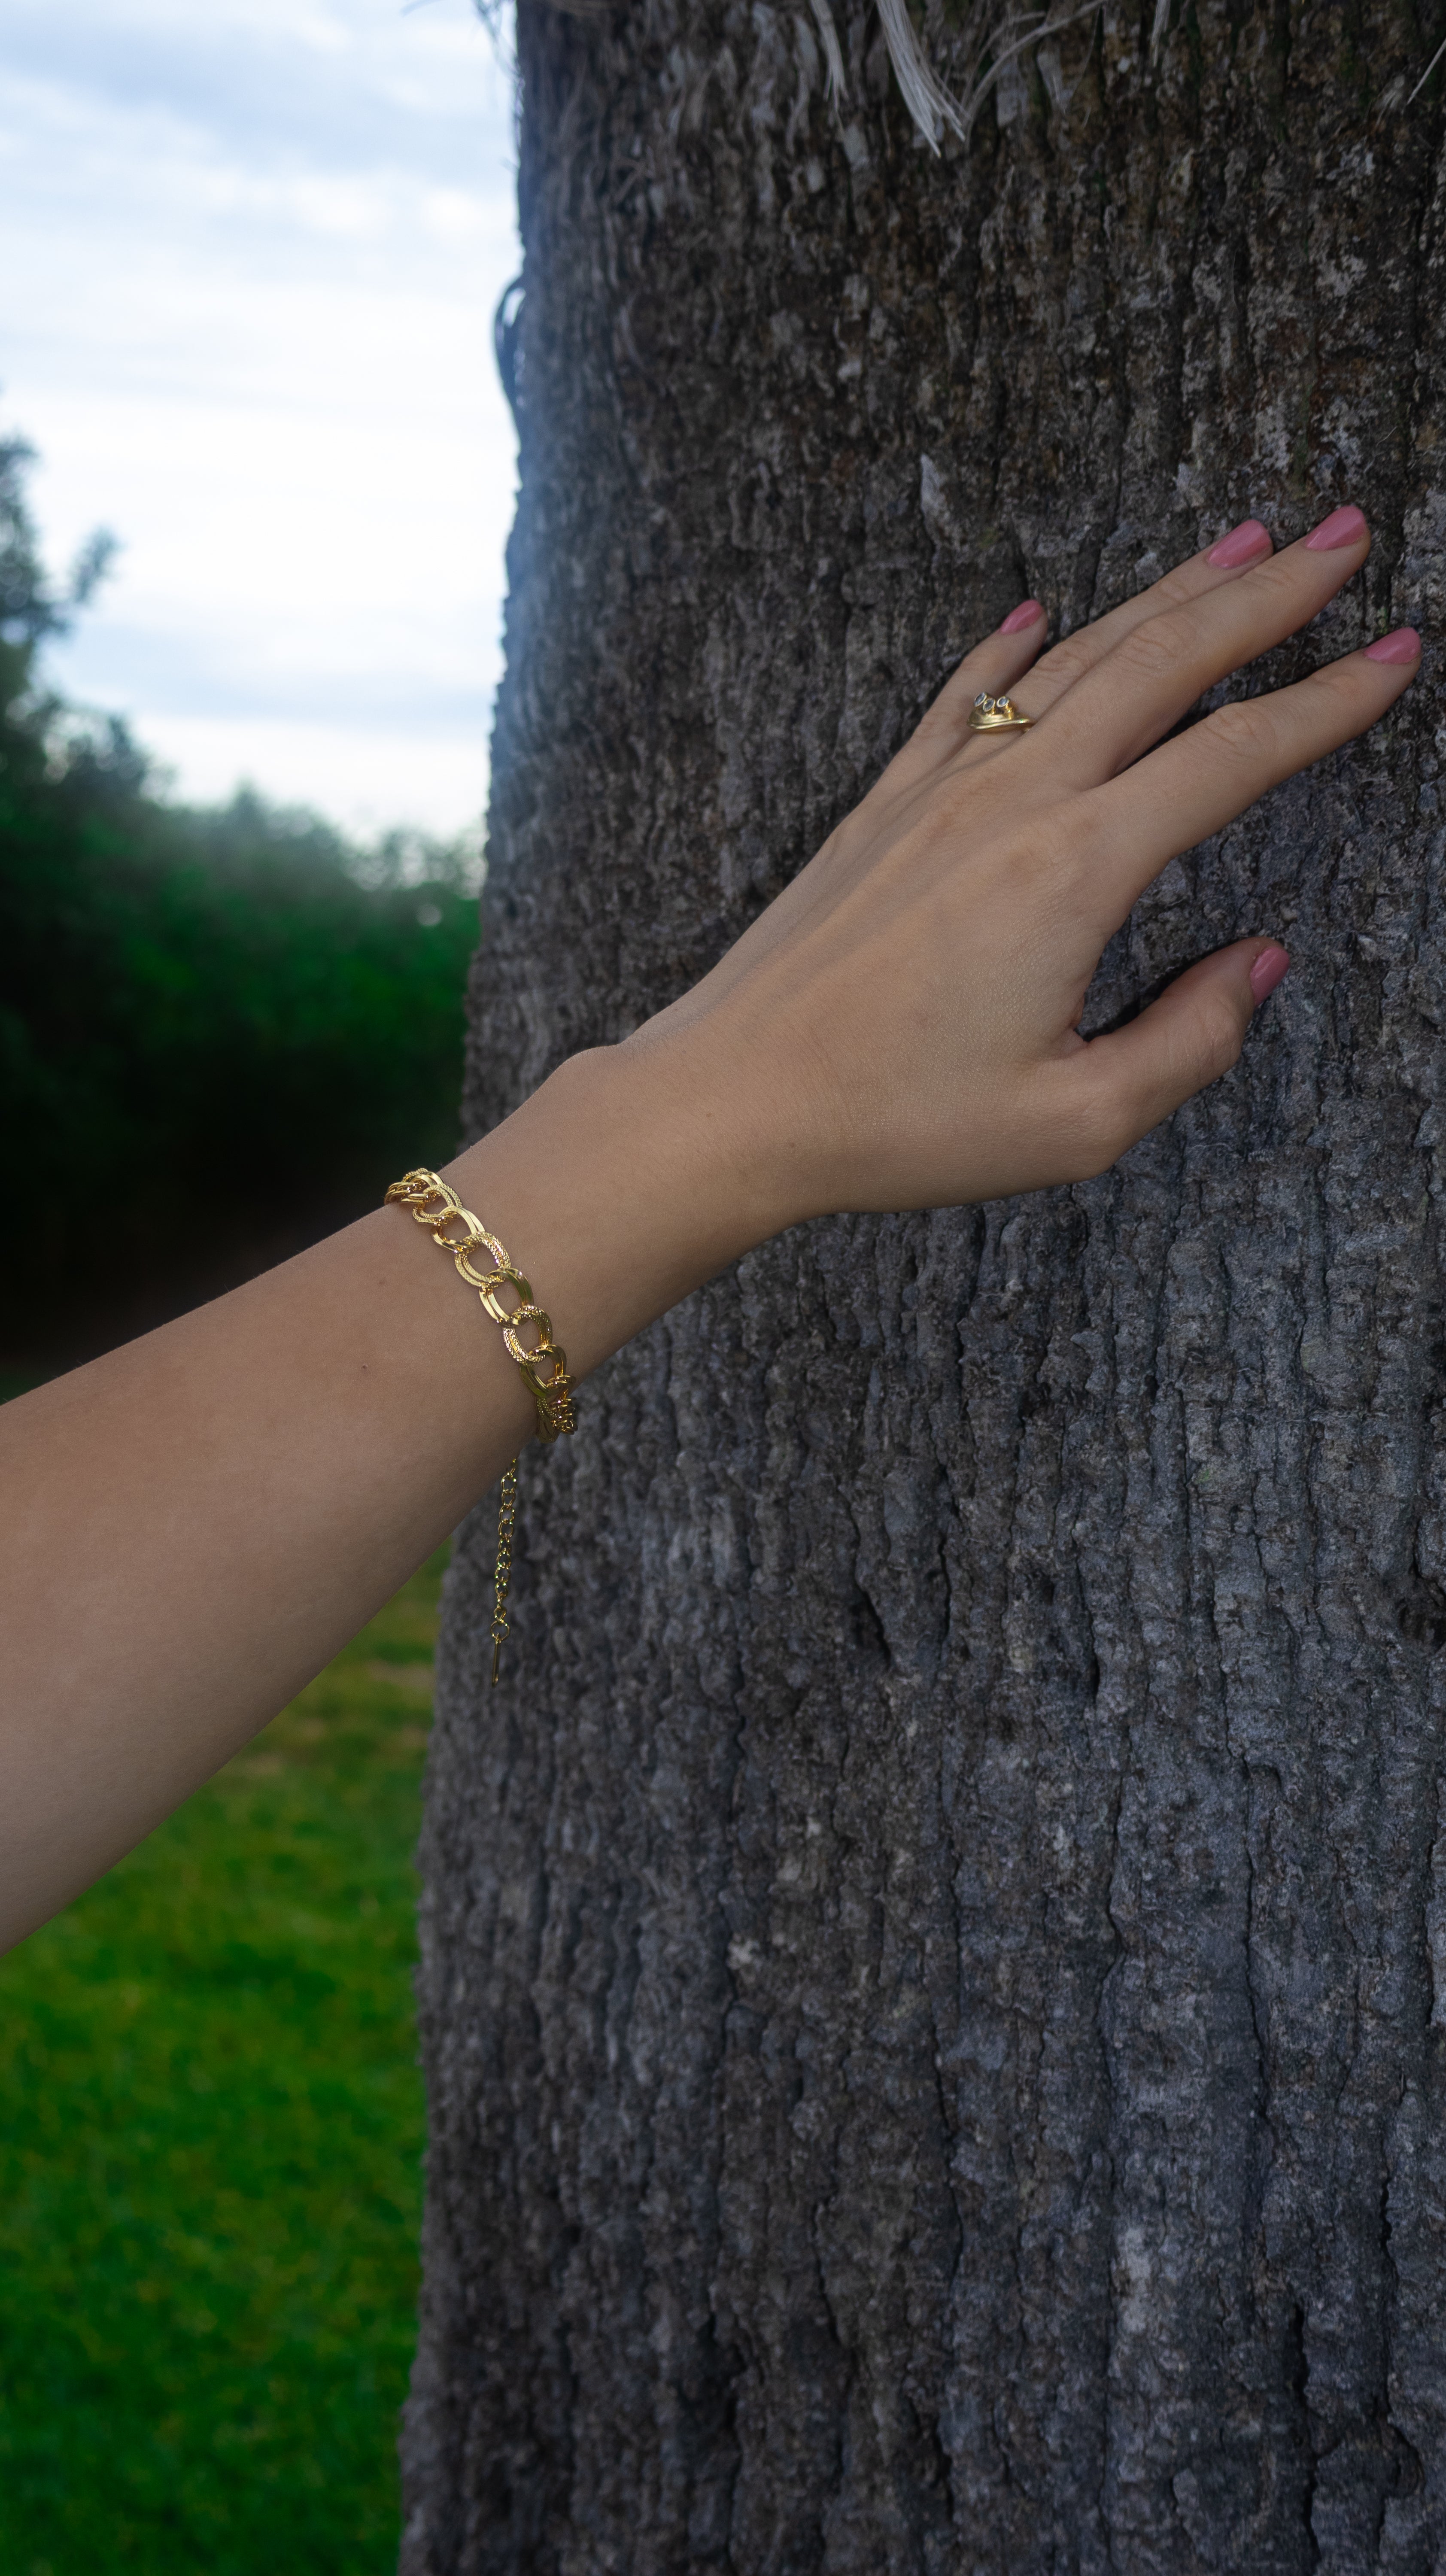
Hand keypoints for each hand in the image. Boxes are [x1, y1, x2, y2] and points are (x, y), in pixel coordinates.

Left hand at [636, 503, 1417, 1220]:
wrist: (731, 1099)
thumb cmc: (894, 1123)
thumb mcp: (1070, 1125)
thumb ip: (1185, 1044)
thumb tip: (1254, 965)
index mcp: (1075, 872)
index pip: (1234, 758)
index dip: (1328, 702)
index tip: (1397, 653)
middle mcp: (1014, 803)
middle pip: (1164, 664)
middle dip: (1267, 595)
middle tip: (1345, 537)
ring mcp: (940, 791)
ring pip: (1075, 659)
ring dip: (1165, 596)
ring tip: (1240, 543)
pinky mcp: (882, 806)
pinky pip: (964, 699)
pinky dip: (1011, 646)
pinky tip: (1038, 611)